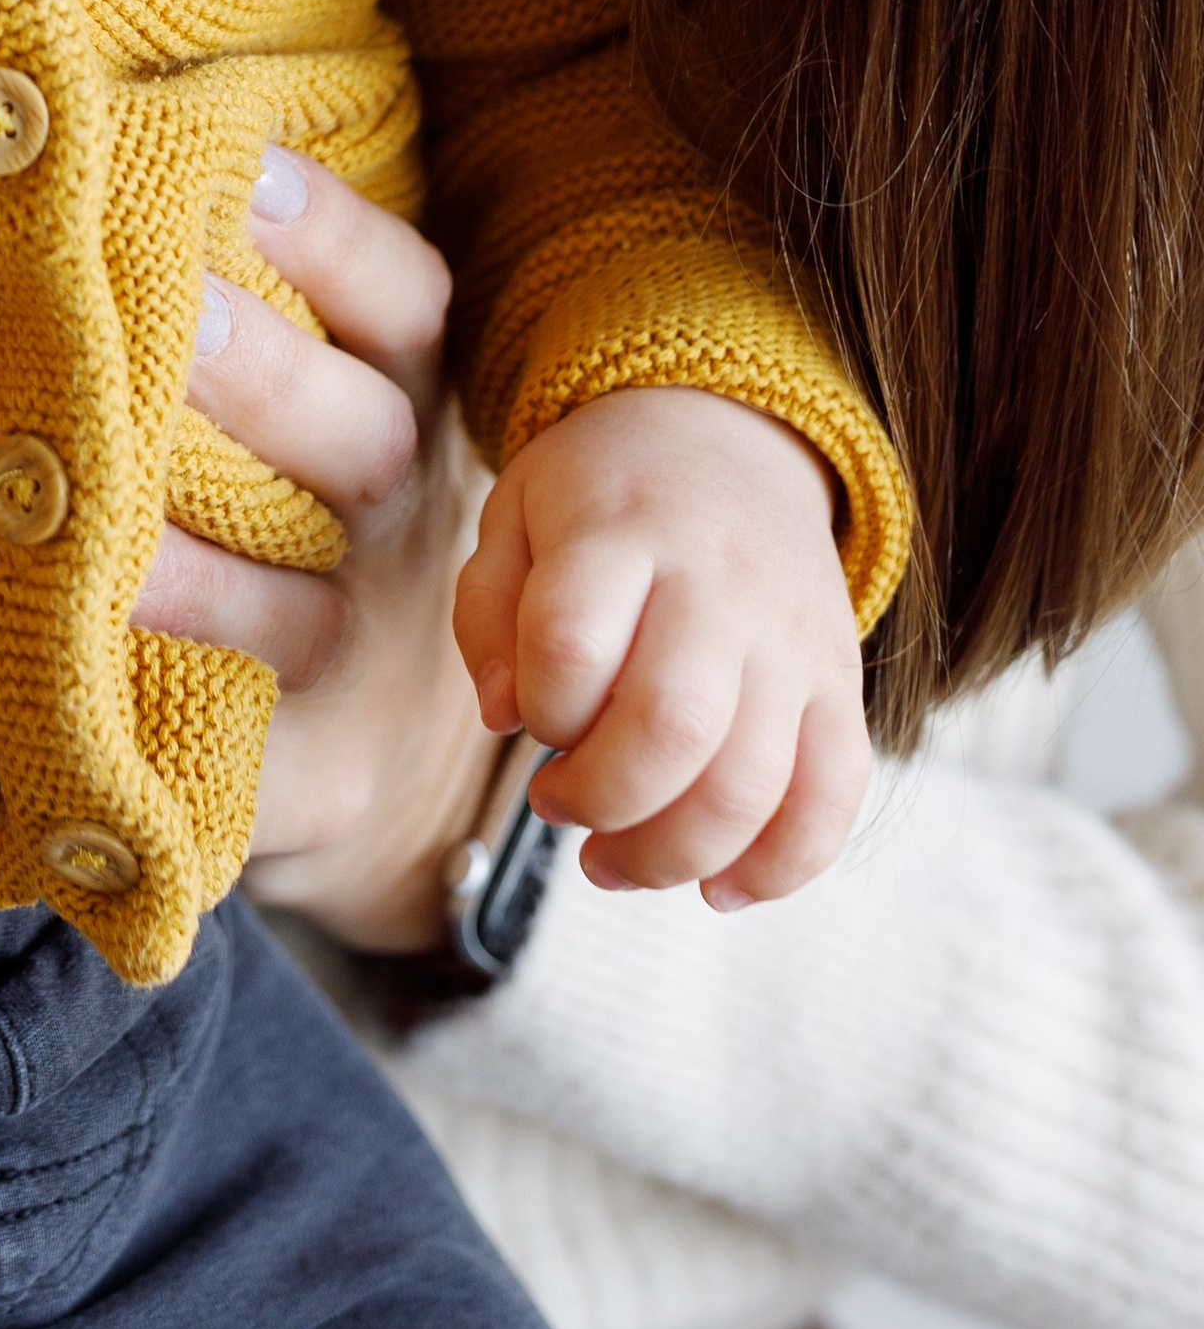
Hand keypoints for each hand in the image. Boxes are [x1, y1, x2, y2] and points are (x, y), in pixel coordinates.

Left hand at [129, 152, 493, 953]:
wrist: (372, 737)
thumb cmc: (290, 494)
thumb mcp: (311, 378)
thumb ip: (224, 268)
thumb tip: (76, 102)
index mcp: (402, 395)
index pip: (399, 297)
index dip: (325, 233)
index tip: (235, 166)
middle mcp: (398, 513)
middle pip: (351, 435)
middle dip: (257, 371)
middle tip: (164, 310)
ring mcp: (354, 644)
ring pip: (288, 597)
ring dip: (183, 552)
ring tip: (68, 501)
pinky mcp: (301, 767)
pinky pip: (234, 743)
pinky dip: (149, 710)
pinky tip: (52, 664)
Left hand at [454, 386, 870, 905]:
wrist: (731, 439)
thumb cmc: (602, 494)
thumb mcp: (515, 513)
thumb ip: (487, 614)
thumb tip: (503, 716)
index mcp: (622, 530)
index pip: (573, 644)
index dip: (539, 707)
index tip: (527, 712)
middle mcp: (719, 585)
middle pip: (673, 727)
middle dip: (600, 801)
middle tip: (557, 802)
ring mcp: (791, 640)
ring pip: (753, 783)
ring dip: (671, 854)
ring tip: (613, 859)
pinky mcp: (841, 684)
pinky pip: (837, 796)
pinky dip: (781, 866)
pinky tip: (718, 889)